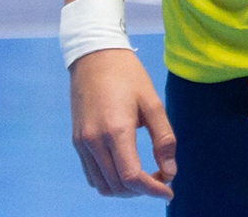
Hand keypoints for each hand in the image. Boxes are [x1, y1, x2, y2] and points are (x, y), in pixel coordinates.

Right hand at [69, 48, 176, 198]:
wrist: (94, 55)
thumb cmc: (127, 75)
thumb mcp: (153, 102)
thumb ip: (164, 139)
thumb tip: (171, 173)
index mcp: (116, 130)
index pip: (132, 177)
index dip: (153, 189)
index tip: (169, 191)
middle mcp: (95, 141)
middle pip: (119, 186)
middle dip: (143, 190)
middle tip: (162, 178)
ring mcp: (83, 142)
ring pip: (103, 186)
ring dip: (125, 189)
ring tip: (145, 177)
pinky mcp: (77, 141)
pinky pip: (92, 175)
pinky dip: (110, 181)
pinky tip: (125, 169)